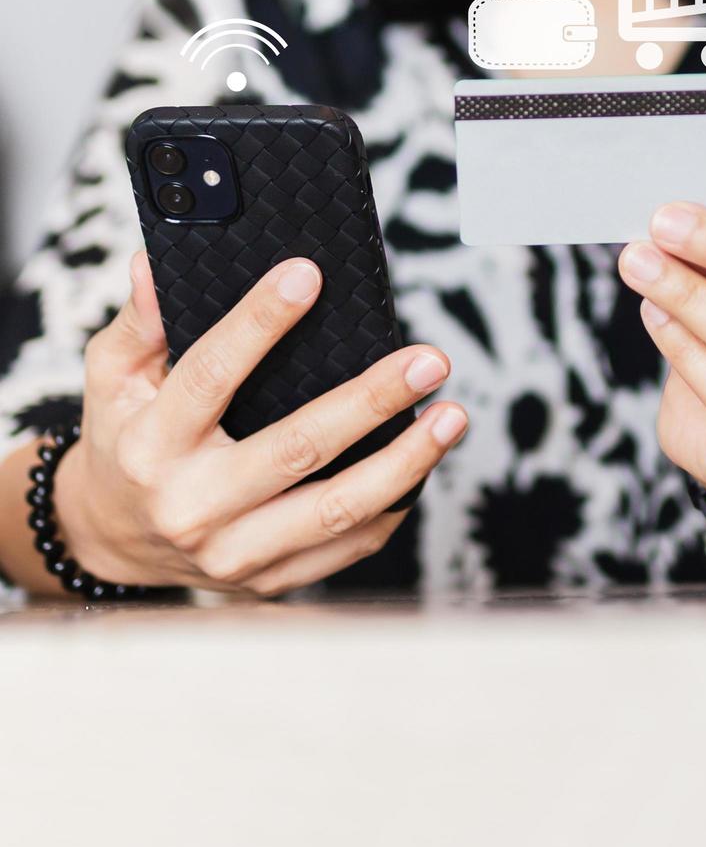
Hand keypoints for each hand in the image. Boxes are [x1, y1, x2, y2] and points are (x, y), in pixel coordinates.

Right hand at [52, 252, 466, 595]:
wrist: (114, 541)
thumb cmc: (126, 443)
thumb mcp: (111, 379)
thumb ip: (139, 325)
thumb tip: (156, 266)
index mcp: (152, 445)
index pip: (210, 376)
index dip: (260, 324)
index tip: (308, 276)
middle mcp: (193, 505)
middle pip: (298, 448)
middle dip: (372, 401)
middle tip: (429, 361)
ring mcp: (234, 552)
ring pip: (339, 508)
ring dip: (408, 462)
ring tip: (452, 415)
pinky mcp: (269, 580)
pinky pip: (349, 546)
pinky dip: (395, 505)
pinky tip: (424, 465)